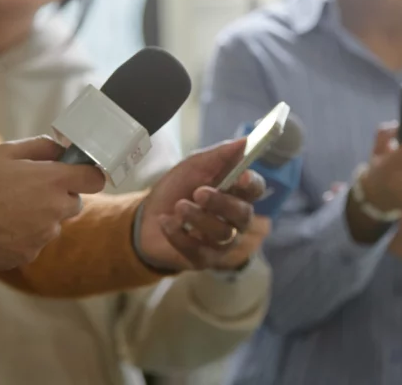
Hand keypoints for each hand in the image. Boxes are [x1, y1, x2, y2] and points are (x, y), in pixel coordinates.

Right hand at [0, 136, 105, 270]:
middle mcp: (55, 209)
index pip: (95, 179)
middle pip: (75, 203)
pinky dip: (24, 237)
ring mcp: (44, 234)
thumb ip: (41, 147)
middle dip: (60, 198)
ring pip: (54, 225)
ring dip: (41, 219)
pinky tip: (3, 228)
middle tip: (32, 193)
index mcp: (54, 181)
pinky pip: (36, 243)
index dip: (87, 177)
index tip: (77, 176)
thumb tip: (61, 150)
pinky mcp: (31, 253)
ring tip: (10, 211)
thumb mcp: (6, 152)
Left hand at [137, 138, 265, 271]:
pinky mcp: (204, 259)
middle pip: (243, 214)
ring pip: (223, 233)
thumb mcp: (194, 166)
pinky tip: (166, 222)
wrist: (145, 217)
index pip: (256, 189)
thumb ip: (220, 155)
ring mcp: (222, 242)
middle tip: (198, 192)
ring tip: (178, 206)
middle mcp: (235, 219)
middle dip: (222, 203)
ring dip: (198, 218)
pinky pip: (199, 250)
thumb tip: (246, 141)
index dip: (252, 184)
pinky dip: (179, 235)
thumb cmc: (176, 188)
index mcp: (236, 193)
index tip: (241, 178)